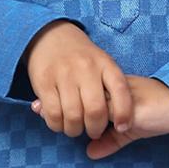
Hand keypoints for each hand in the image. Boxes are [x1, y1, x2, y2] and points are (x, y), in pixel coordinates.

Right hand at [22, 20, 134, 142]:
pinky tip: (60, 123)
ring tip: (75, 128)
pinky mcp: (44, 82)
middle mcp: (86, 68)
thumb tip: (120, 122)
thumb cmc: (82, 58)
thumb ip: (110, 88)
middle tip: (93, 131)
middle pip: (95, 109)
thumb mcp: (102, 64)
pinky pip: (53, 114)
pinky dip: (57, 125)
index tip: (122, 127)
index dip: (124, 112)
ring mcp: (64, 74)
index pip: (120, 90)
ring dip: (75, 130)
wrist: (50, 36)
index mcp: (105, 63)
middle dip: (95, 128)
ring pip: (73, 115)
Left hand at [32, 73, 168, 159]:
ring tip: (48, 118)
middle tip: (35, 108)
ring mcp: (117, 94)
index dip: (60, 98)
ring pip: (85, 99)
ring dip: (66, 109)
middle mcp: (110, 88)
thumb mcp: (130, 130)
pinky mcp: (126, 103)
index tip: (37, 105)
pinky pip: (103, 110)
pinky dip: (87, 118)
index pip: (80, 92)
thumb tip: (90, 153)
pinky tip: (74, 127)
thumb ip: (110, 140)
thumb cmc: (159, 115)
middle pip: (77, 92)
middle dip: (55, 100)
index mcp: (109, 91)